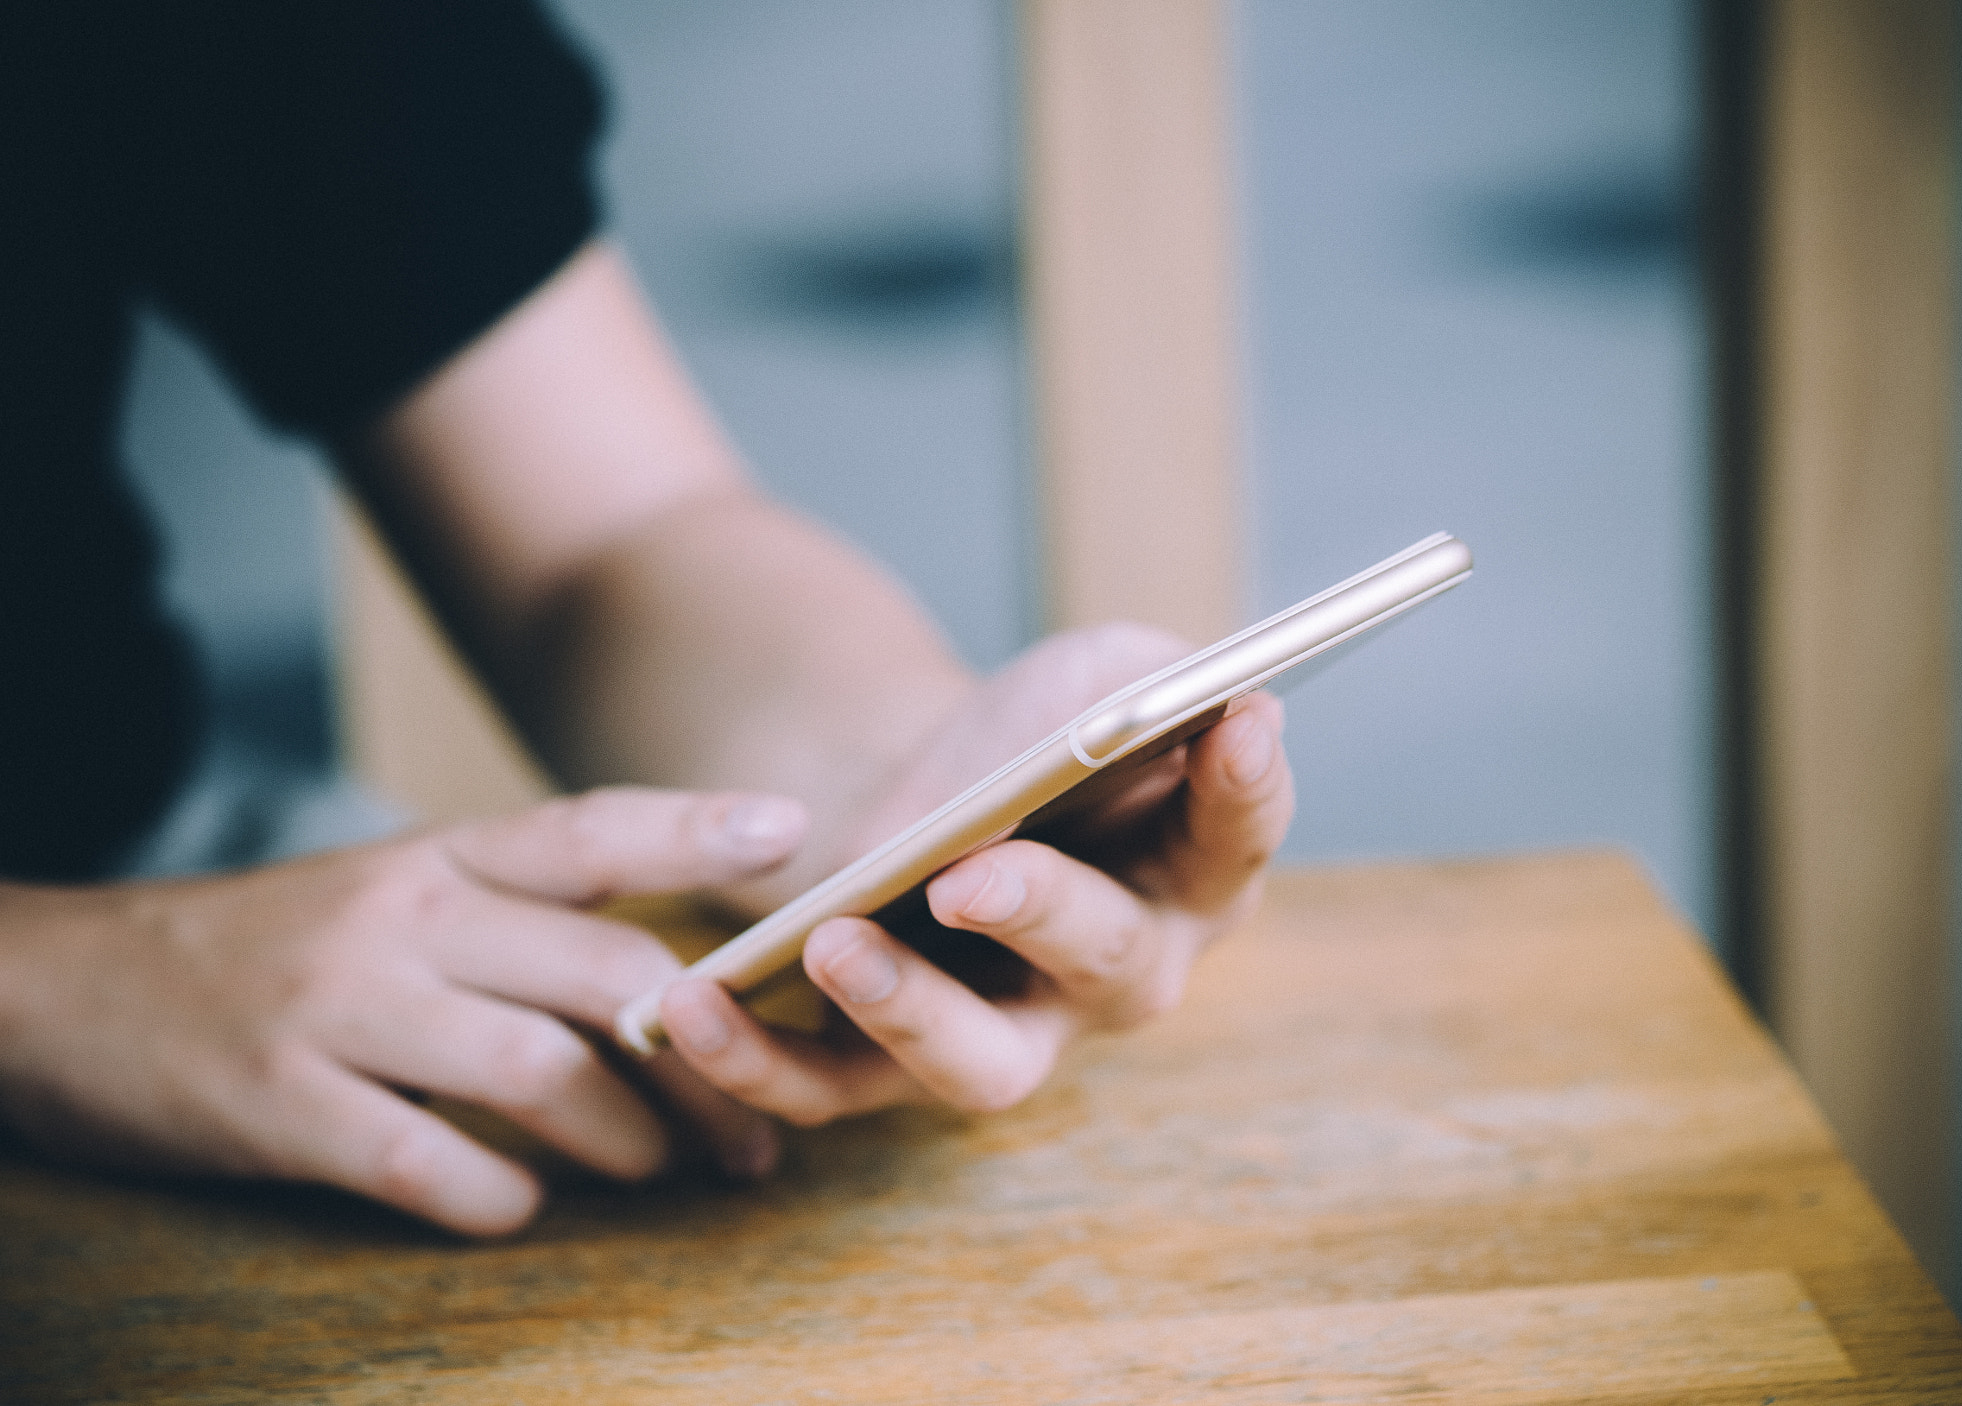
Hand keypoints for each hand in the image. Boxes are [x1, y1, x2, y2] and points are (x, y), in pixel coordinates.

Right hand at [0, 787, 807, 1235]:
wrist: (70, 987)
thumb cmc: (277, 947)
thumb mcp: (395, 895)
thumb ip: (518, 918)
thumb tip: (670, 986)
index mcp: (438, 858)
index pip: (588, 828)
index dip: (692, 829)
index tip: (789, 834)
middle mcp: (403, 918)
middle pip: (597, 972)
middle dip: (700, 1059)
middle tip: (759, 1127)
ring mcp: (340, 1009)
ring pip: (535, 1070)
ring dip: (625, 1137)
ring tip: (668, 1170)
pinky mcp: (281, 1105)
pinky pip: (426, 1163)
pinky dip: (498, 1197)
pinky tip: (523, 1206)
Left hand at [653, 623, 1294, 1133]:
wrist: (917, 790)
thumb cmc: (1031, 734)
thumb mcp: (1102, 676)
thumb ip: (1163, 682)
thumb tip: (1218, 698)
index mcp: (1190, 877)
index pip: (1239, 841)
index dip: (1246, 791)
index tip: (1236, 721)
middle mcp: (1114, 976)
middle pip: (1106, 964)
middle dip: (1043, 914)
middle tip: (970, 873)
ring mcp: (1005, 1031)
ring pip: (979, 1065)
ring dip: (909, 1011)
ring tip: (837, 941)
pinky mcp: (884, 1062)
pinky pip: (828, 1086)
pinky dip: (756, 1061)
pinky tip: (693, 1002)